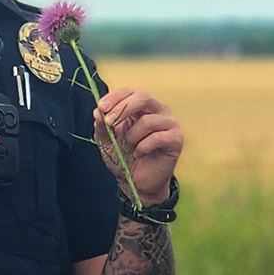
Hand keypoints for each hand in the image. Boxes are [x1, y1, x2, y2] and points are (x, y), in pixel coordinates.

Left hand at [95, 87, 181, 204]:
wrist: (138, 182)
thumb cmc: (124, 158)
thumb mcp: (107, 143)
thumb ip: (102, 127)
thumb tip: (97, 112)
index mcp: (140, 107)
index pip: (129, 92)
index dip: (115, 97)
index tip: (101, 108)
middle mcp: (157, 111)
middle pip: (143, 97)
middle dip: (123, 109)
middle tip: (110, 123)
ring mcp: (169, 123)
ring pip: (148, 121)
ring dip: (133, 136)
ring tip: (130, 147)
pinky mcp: (176, 138)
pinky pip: (157, 137)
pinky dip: (143, 147)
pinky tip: (139, 154)